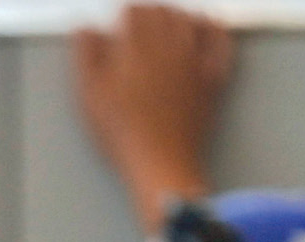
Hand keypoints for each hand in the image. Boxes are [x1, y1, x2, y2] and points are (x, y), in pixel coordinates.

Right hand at [73, 4, 234, 230]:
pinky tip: (205, 25)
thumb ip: (86, 54)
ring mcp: (194, 60)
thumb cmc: (123, 133)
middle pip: (161, 10)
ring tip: (163, 22)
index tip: (117, 25)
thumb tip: (84, 27)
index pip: (133, 9)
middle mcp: (169, 45)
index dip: (122, 15)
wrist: (161, 164)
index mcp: (137, 46)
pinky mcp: (212, 78)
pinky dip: (213, 28)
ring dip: (175, 14)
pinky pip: (220, 40)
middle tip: (137, 24)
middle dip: (147, 11)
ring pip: (189, 18)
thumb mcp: (89, 95)